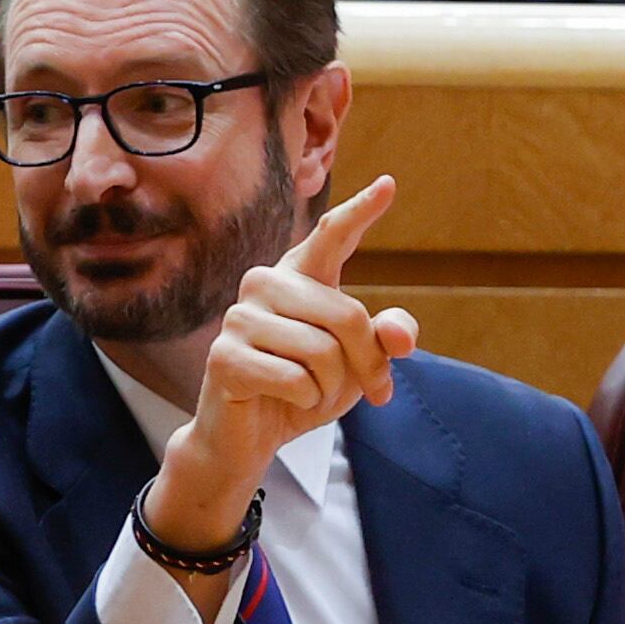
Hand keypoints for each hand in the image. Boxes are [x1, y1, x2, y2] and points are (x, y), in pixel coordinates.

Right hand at [147, 176, 419, 555]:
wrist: (248, 438)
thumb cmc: (302, 390)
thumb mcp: (358, 366)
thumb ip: (386, 341)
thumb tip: (399, 335)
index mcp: (298, 278)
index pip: (332, 238)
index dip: (360, 212)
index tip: (389, 185)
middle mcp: (264, 285)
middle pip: (346, 315)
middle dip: (367, 363)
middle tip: (374, 390)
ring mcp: (239, 319)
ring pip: (322, 352)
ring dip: (331, 387)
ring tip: (312, 393)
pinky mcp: (224, 357)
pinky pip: (295, 379)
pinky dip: (306, 401)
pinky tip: (284, 401)